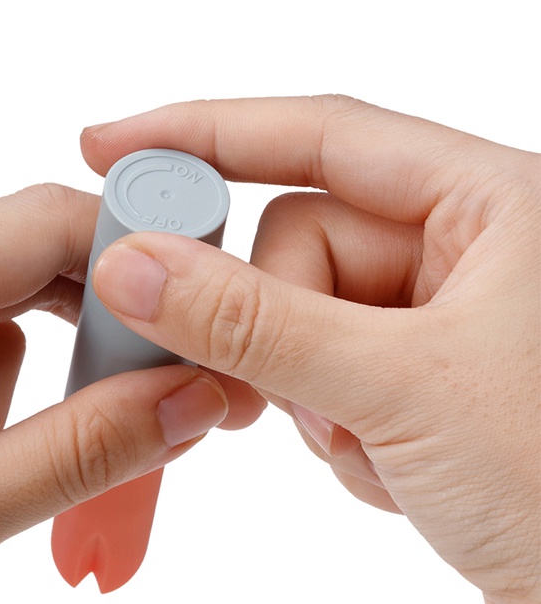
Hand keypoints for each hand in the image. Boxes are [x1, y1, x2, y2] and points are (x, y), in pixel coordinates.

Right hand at [80, 96, 540, 603]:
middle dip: (273, 321)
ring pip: (297, 317)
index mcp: (490, 204)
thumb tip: (137, 269)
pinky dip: (331, 426)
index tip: (113, 145)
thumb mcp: (398, 389)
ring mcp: (432, 318)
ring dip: (306, 389)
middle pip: (298, 241)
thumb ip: (255, 323)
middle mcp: (462, 248)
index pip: (320, 135)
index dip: (206, 134)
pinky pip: (318, 373)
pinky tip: (393, 470)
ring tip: (364, 445)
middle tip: (266, 383)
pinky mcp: (412, 382)